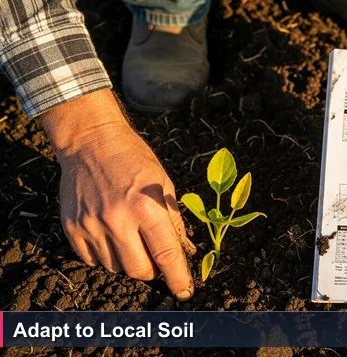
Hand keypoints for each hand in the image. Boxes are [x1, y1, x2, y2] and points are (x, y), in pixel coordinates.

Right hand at [41, 90, 195, 300]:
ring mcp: (91, 225)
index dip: (178, 278)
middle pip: (139, 270)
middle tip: (157, 259)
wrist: (90, 142)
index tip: (185, 292)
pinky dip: (106, 256)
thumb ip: (174, 221)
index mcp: (146, 207)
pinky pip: (92, 260)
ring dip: (129, 262)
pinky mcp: (72, 228)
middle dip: (153, 271)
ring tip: (132, 238)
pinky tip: (111, 236)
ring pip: (115, 268)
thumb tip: (186, 253)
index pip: (167, 255)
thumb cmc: (134, 161)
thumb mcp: (164, 185)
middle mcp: (117, 220)